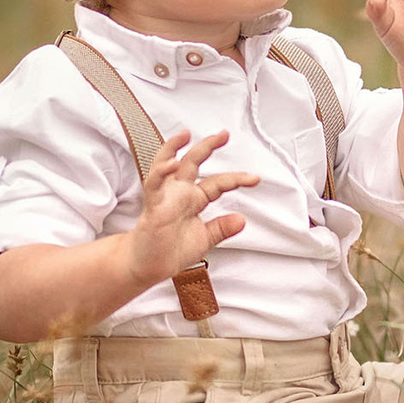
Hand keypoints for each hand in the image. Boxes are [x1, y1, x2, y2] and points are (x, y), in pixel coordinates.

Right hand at [124, 130, 258, 285]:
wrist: (148, 268)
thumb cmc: (170, 251)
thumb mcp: (205, 240)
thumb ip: (222, 228)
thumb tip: (242, 219)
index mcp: (193, 199)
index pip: (217, 183)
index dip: (236, 179)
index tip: (254, 179)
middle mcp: (179, 193)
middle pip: (193, 162)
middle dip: (207, 146)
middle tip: (224, 134)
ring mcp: (164, 197)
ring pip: (167, 165)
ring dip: (173, 147)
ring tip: (185, 135)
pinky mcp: (153, 206)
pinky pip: (154, 185)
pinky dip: (161, 173)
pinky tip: (172, 163)